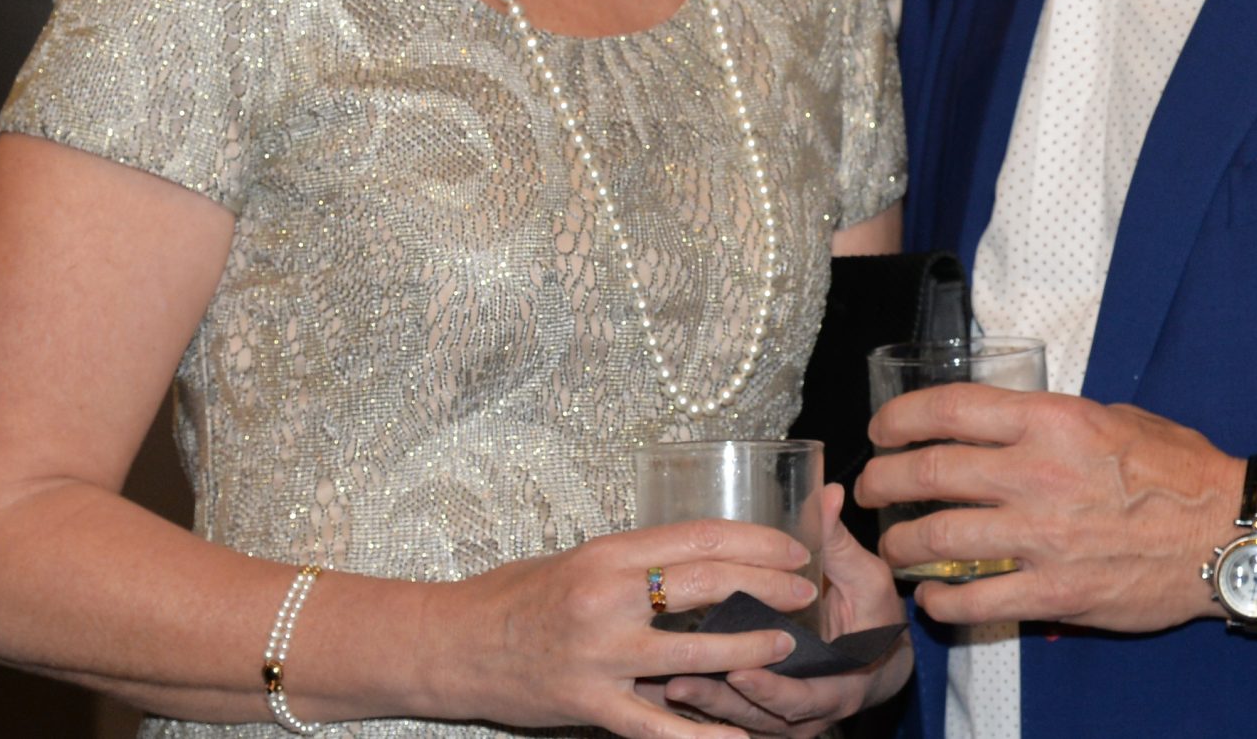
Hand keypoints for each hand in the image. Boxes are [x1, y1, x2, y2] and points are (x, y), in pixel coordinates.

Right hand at [427, 518, 816, 738]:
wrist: (449, 645)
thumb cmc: (511, 596)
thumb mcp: (576, 560)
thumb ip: (633, 563)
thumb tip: (698, 560)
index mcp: (606, 553)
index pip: (699, 537)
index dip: (754, 542)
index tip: (793, 546)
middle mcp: (607, 598)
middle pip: (706, 585)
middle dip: (766, 586)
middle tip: (807, 589)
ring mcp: (600, 655)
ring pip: (694, 654)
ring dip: (749, 649)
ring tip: (787, 645)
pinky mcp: (589, 704)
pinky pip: (657, 726)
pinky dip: (701, 735)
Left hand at [660, 484, 914, 734]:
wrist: (880, 663)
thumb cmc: (874, 617)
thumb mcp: (866, 580)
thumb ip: (840, 544)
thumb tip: (829, 494)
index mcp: (841, 684)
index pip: (802, 697)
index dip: (770, 687)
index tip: (738, 669)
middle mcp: (812, 713)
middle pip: (761, 717)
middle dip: (721, 701)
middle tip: (680, 683)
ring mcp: (788, 721)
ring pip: (742, 721)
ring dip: (705, 707)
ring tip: (667, 687)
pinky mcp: (769, 718)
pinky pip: (734, 721)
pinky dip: (705, 711)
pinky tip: (670, 694)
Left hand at [855, 385, 1244, 633]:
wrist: (1225, 533)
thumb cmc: (1177, 470)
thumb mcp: (1113, 417)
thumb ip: (1053, 420)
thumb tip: (1006, 421)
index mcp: (1051, 422)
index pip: (949, 409)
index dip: (899, 419)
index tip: (881, 429)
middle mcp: (1038, 475)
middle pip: (928, 474)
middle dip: (882, 481)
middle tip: (869, 489)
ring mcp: (1043, 537)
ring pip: (938, 538)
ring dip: (900, 543)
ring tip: (892, 546)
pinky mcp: (1056, 592)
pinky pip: (975, 600)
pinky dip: (941, 601)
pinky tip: (933, 597)